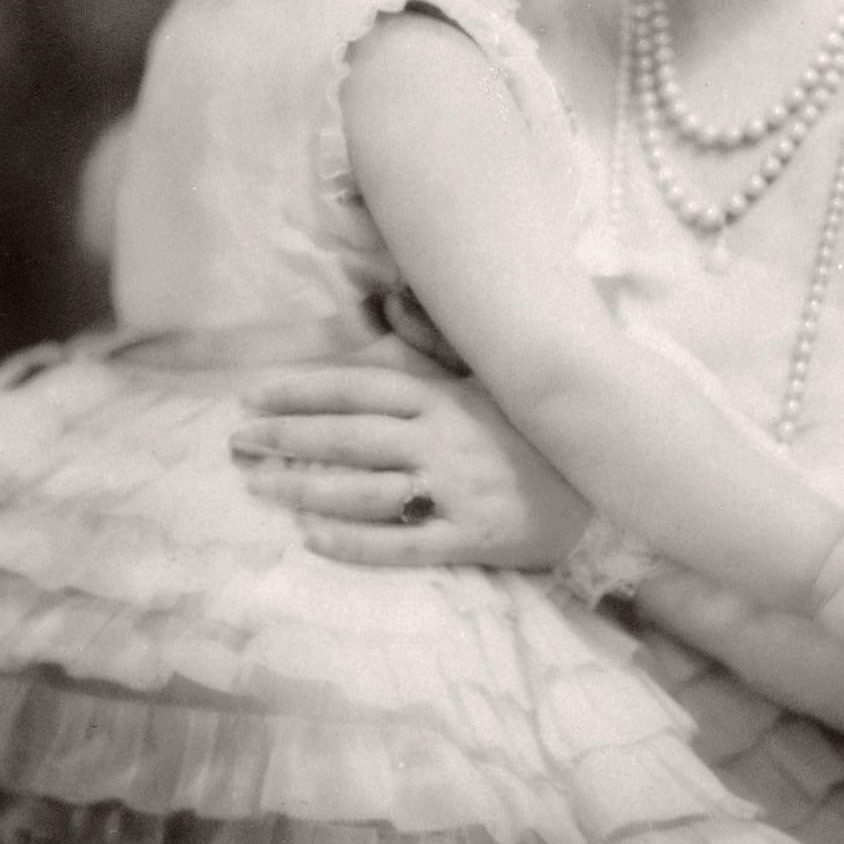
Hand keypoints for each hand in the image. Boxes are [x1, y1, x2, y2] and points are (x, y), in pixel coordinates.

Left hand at [231, 335, 589, 569]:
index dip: (302, 390)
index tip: (253, 395)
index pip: (359, 387)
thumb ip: (436, 345)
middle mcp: (443, 440)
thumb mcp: (491, 378)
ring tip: (257, 487)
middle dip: (285, 437)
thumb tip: (389, 300)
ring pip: (364, 489)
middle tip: (236, 442)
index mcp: (445, 397)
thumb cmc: (539, 432)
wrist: (607, 491)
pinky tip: (311, 537)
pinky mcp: (469, 538)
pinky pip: (400, 543)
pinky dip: (353, 542)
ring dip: (303, 488)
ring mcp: (455, 490)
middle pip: (348, 436)